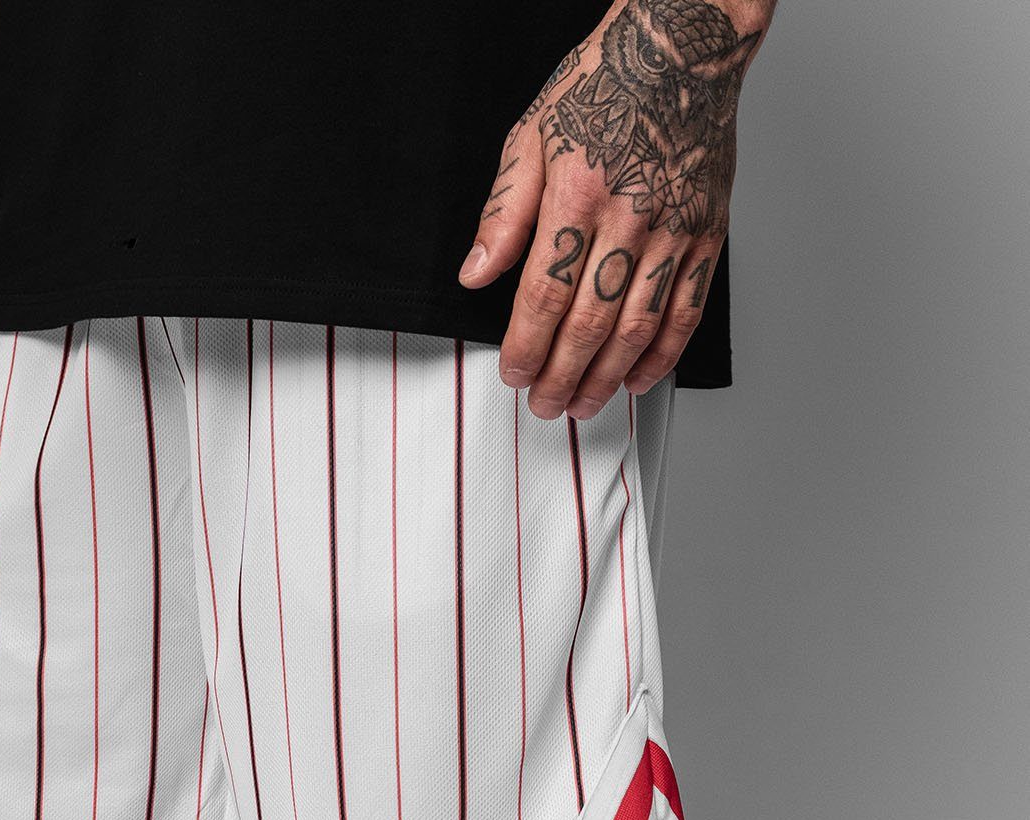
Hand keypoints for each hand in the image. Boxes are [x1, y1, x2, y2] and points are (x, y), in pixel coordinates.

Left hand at [460, 1, 764, 418]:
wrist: (682, 48)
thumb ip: (504, 213)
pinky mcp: (707, 234)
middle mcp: (629, 216)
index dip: (526, 346)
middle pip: (589, 322)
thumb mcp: (532, 136)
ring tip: (583, 404)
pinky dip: (662, 354)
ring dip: (606, 376)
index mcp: (577, 194)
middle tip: (544, 406)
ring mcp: (673, 229)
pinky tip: (637, 377)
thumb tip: (476, 274)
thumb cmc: (606, 84)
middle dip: (561, 376)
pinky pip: (685, 310)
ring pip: (637, 327)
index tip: (513, 374)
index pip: (544, 294)